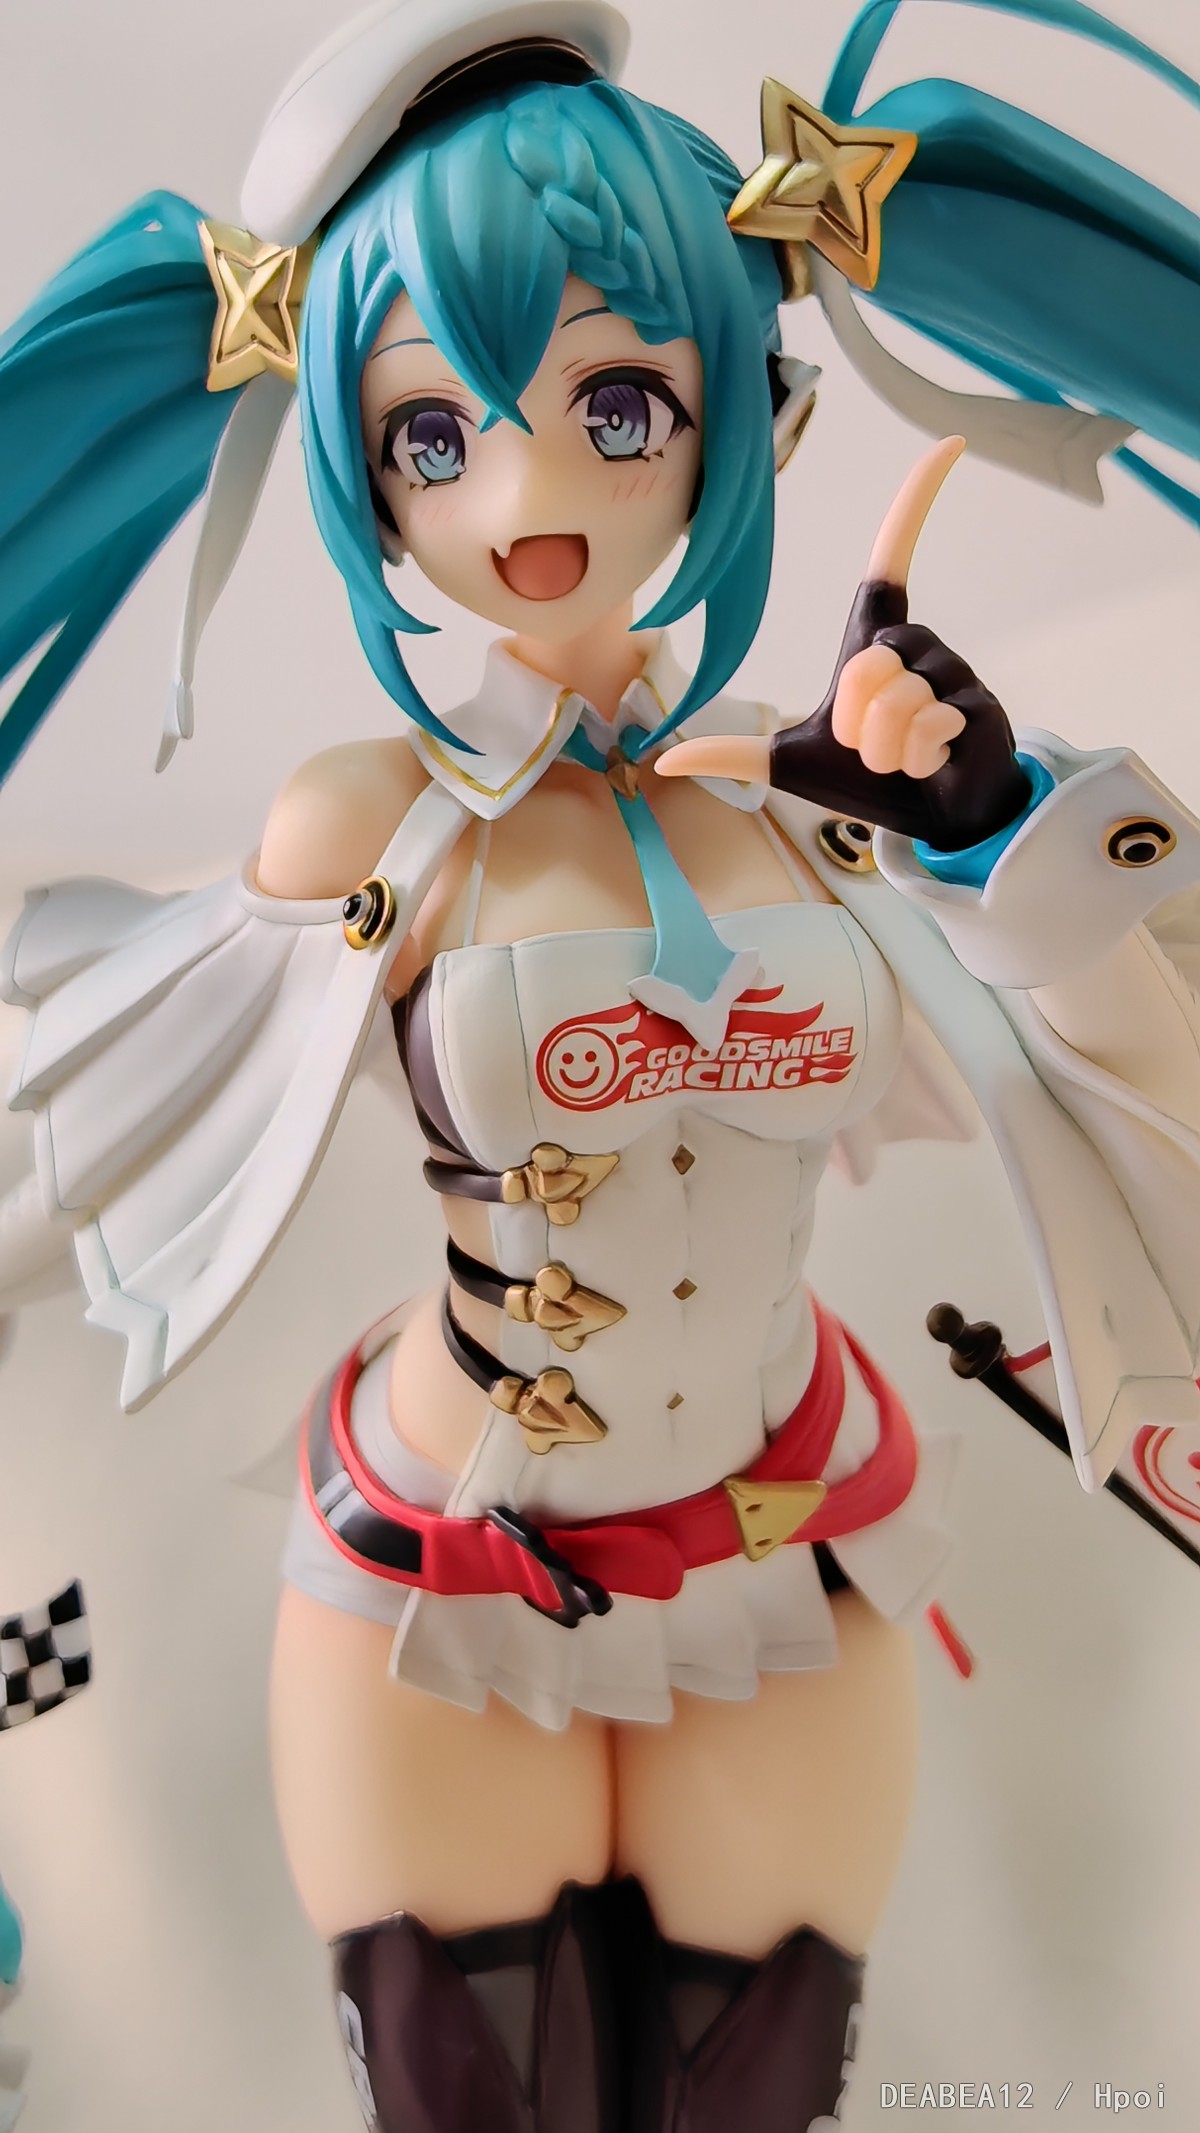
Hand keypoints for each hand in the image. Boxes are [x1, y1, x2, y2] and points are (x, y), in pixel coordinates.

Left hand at [656, 437, 1031, 851]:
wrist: (933, 819)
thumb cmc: (869, 780)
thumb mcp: (790, 764)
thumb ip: (731, 756)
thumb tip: (663, 761)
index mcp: (874, 642)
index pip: (890, 562)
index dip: (914, 504)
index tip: (949, 445)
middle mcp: (916, 645)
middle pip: (863, 668)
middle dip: (854, 725)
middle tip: (869, 748)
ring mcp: (951, 672)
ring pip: (895, 702)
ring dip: (884, 748)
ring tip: (901, 760)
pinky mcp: (978, 705)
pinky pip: (927, 725)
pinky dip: (915, 759)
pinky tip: (931, 766)